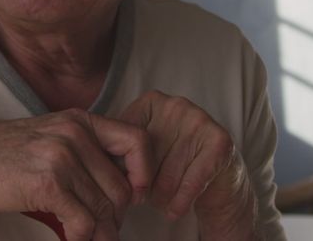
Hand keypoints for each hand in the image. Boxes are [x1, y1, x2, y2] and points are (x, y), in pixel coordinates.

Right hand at [0, 108, 152, 240]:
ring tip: (93, 240)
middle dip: (117, 216)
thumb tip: (125, 184)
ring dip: (101, 233)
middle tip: (107, 231)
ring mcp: (61, 157)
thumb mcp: (51, 137)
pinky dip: (83, 239)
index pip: (137, 141)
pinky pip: (83, 222)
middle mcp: (74, 134)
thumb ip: (86, 150)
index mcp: (79, 120)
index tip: (136, 193)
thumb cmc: (7, 157)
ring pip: (104, 208)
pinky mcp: (48, 184)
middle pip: (121, 186)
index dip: (144, 172)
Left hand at [119, 91, 256, 238]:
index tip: (124, 185)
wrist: (218, 178)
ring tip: (161, 202)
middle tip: (145, 196)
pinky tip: (174, 211)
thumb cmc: (170, 164)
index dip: (123, 169)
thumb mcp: (143, 152)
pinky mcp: (219, 141)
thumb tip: (93, 164)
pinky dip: (179, 203)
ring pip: (167, 175)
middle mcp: (176, 104)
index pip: (125, 141)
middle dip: (143, 185)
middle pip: (145, 159)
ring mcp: (199, 119)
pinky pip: (190, 183)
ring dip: (161, 198)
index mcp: (151, 101)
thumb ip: (119, 151)